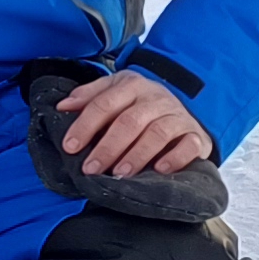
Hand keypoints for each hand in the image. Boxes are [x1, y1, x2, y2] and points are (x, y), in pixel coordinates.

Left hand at [53, 70, 211, 177]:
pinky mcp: (196, 136)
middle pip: (130, 121)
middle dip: (107, 147)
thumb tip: (62, 107)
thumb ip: (89, 97)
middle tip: (91, 169)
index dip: (86, 125)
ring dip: (136, 155)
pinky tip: (159, 170)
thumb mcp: (114, 92)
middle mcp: (156, 99)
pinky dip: (175, 158)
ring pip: (157, 133)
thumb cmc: (140, 106)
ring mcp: (178, 117)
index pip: (105, 103)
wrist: (183, 110)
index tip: (70, 147)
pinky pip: (188, 146)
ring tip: (120, 173)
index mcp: (132, 86)